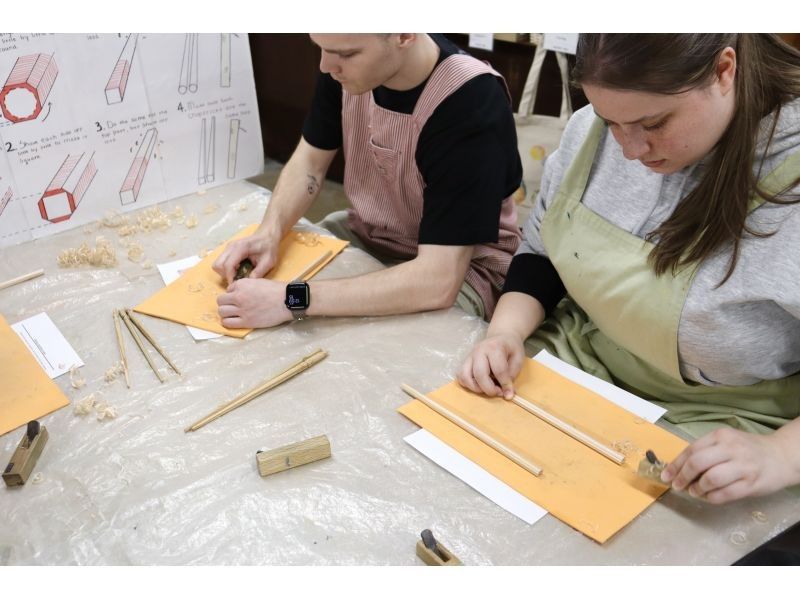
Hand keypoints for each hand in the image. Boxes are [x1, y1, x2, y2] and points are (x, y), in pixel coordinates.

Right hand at [212, 233, 277, 283]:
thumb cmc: (268, 247)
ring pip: (217, 264)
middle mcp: (231, 246)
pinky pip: (221, 262)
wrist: (267, 236)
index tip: (236, 284)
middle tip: (237, 279)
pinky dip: (226, 269)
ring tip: (238, 274)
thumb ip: (259, 272)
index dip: (230, 277)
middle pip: (218, 265)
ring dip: (225, 272)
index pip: (228, 265)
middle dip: (225, 275)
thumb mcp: (268, 262)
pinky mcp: (228, 250)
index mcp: (241, 247)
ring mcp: (228, 247)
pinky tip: (238, 269)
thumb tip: (248, 283)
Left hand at [216, 278, 291, 328]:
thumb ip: (246, 286)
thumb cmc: (277, 290)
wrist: (287, 300)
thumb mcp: (259, 281)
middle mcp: (238, 296)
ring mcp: (241, 310)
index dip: (233, 294)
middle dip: (225, 303)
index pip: (228, 290)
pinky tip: (233, 321)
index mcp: (242, 284)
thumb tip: (238, 292)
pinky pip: (227, 323)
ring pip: (221, 312)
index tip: (240, 297)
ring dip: (225, 313)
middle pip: (220, 301)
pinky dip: (227, 322)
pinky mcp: (246, 321)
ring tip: (232, 314)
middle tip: (232, 306)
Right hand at [456, 333, 524, 398]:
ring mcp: (470, 356)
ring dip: (476, 388)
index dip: (505, 384)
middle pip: (479, 374)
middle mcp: (479, 351)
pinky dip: (467, 384)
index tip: (509, 393)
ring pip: (465, 376)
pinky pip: (461, 376)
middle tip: (498, 392)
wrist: (501, 336)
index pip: (499, 370)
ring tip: (487, 389)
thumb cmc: (510, 348)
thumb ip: (512, 375)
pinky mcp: (465, 361)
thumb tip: (507, 393)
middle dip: (489, 389)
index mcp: (495, 347)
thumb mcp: (518, 358)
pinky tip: (479, 385)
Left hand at [661, 427, 797, 503]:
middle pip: (698, 463)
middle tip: (677, 486)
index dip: (676, 465)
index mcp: (721, 436)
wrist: (781, 456)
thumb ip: (706, 451)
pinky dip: (712, 497)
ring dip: (697, 488)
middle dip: (682, 476)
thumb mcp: (726, 442)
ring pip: (710, 479)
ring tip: (694, 491)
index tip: (666, 476)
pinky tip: (709, 496)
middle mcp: (731, 448)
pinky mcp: (752, 484)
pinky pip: (725, 494)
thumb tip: (679, 468)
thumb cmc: (748, 450)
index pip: (691, 450)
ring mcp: (743, 466)